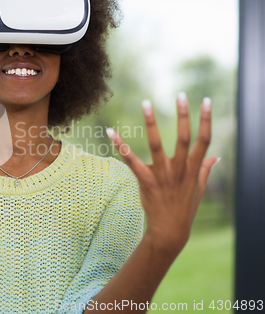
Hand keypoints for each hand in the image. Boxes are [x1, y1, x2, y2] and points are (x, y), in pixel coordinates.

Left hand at [107, 93, 218, 254]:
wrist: (169, 232)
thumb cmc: (184, 208)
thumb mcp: (199, 190)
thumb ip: (205, 171)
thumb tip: (216, 157)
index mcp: (194, 169)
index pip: (204, 140)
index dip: (206, 120)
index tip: (206, 101)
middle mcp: (180, 170)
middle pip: (183, 139)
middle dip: (183, 116)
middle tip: (180, 94)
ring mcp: (163, 176)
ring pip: (157, 145)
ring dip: (151, 123)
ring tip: (146, 103)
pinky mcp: (146, 182)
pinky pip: (132, 161)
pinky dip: (121, 146)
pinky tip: (111, 132)